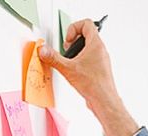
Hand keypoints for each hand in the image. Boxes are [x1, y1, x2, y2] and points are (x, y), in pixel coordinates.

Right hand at [38, 19, 137, 135]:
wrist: (104, 100)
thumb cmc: (94, 84)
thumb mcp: (68, 69)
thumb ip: (53, 58)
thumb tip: (43, 50)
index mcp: (96, 44)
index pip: (86, 24)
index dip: (74, 28)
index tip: (67, 40)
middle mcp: (100, 50)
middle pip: (87, 34)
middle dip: (73, 40)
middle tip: (67, 50)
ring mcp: (101, 59)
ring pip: (88, 47)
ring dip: (77, 51)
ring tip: (70, 61)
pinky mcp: (99, 68)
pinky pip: (90, 58)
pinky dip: (80, 61)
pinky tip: (74, 71)